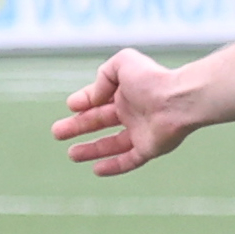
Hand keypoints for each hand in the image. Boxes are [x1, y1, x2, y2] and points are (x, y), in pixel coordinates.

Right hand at [53, 49, 194, 175]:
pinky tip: (96, 170)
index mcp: (126, 93)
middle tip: (57, 133)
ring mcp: (141, 133)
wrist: (178, 100)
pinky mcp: (149, 149)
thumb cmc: (151, 80)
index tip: (70, 106)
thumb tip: (92, 98)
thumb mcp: (122, 63)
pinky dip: (112, 166)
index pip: (99, 100)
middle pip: (99, 123)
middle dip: (77, 128)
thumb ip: (104, 75)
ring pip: (111, 144)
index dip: (83, 102)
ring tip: (71, 154)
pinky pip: (128, 161)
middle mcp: (133, 113)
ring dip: (90, 150)